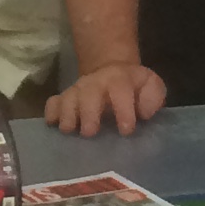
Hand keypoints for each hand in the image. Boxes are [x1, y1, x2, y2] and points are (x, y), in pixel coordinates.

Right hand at [43, 61, 166, 138]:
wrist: (113, 73)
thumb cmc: (135, 89)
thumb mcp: (151, 87)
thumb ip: (152, 97)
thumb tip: (143, 113)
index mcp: (119, 79)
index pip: (120, 89)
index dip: (123, 109)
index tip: (125, 130)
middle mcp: (96, 82)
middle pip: (88, 93)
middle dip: (88, 112)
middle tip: (89, 132)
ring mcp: (78, 90)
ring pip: (69, 98)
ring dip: (67, 114)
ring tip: (68, 130)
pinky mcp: (65, 99)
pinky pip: (53, 103)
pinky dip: (52, 113)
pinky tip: (52, 125)